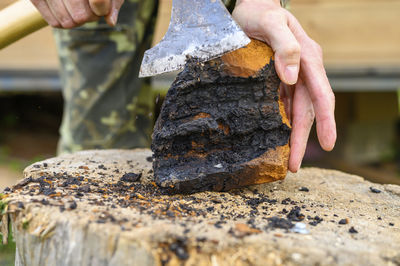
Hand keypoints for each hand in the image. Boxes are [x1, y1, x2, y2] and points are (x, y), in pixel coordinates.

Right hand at [30, 0, 123, 27]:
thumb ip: (113, 3)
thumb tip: (111, 21)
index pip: (98, 1)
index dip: (102, 9)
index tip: (101, 7)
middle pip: (81, 16)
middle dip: (90, 17)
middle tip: (90, 8)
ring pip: (68, 22)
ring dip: (77, 21)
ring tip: (78, 8)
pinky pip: (54, 23)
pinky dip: (63, 22)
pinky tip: (66, 11)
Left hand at [232, 0, 335, 171]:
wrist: (252, 8)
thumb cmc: (260, 13)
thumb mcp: (271, 23)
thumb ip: (284, 46)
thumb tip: (291, 77)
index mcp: (308, 58)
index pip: (321, 94)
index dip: (326, 121)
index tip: (328, 144)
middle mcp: (304, 70)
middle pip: (308, 110)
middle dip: (303, 138)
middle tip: (294, 166)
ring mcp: (293, 76)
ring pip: (297, 111)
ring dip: (294, 136)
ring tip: (287, 160)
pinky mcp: (280, 79)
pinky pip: (284, 105)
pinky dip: (283, 123)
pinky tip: (277, 138)